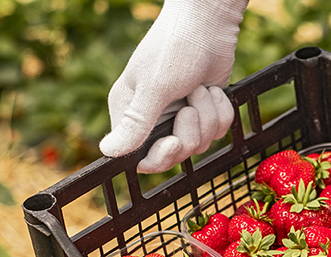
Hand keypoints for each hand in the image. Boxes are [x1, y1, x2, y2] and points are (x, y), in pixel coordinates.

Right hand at [99, 0, 247, 172]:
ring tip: (200, 88)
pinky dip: (221, 110)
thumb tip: (108, 152)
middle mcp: (153, 118)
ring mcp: (180, 115)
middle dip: (191, 132)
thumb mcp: (154, 88)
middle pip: (177, 154)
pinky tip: (213, 89)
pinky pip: (219, 129)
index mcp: (130, 114)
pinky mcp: (203, 110)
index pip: (142, 158)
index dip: (162, 157)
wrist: (207, 25)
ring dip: (208, 115)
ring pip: (201, 142)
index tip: (175, 142)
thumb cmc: (175, 49)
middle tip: (190, 106)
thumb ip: (136, 123)